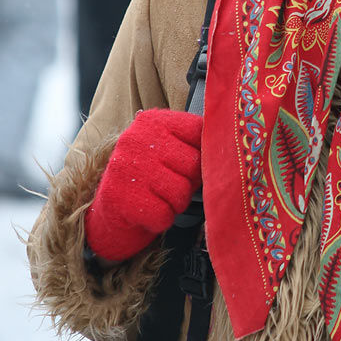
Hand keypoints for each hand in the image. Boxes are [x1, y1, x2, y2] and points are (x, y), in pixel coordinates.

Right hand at [85, 109, 202, 261]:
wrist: (110, 210)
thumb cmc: (150, 178)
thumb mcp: (168, 150)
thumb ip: (193, 144)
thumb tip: (229, 150)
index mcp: (153, 121)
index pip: (199, 130)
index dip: (205, 153)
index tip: (194, 164)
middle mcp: (136, 138)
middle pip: (193, 164)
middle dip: (190, 183)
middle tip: (172, 186)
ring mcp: (125, 167)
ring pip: (180, 192)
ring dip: (176, 203)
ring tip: (159, 198)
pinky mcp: (119, 197)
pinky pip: (163, 215)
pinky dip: (161, 220)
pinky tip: (147, 211)